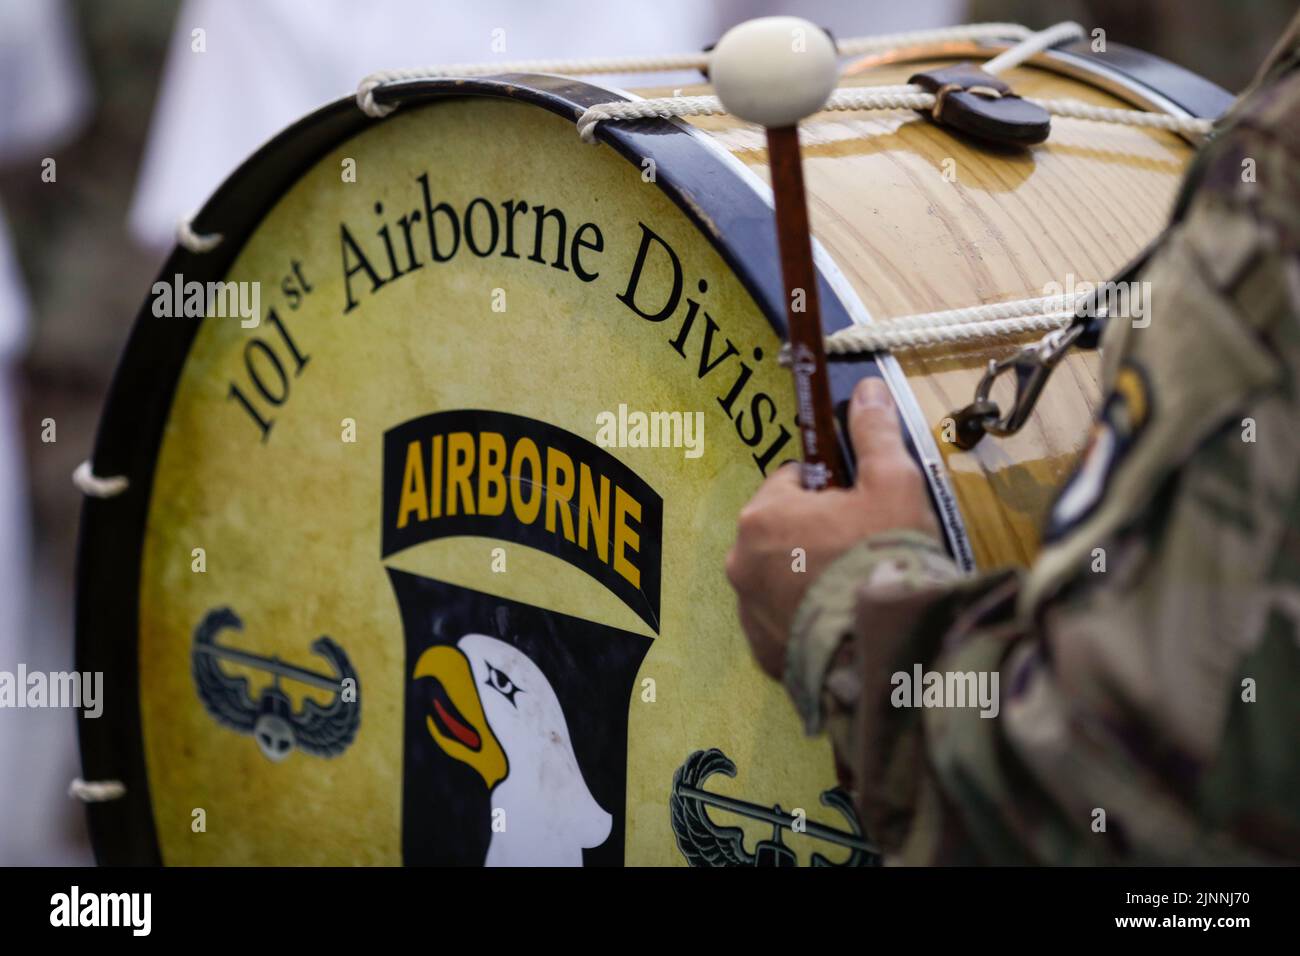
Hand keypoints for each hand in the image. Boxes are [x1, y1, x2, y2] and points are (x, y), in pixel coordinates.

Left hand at [725, 377, 939, 678]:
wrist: (888, 647)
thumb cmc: (884, 557)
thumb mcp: (892, 483)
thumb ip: (873, 435)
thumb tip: (867, 392)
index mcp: (763, 514)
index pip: (790, 483)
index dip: (828, 491)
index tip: (858, 505)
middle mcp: (742, 563)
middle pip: (780, 533)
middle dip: (814, 536)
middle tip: (862, 550)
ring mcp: (750, 612)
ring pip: (779, 580)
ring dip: (807, 580)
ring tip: (855, 590)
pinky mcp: (766, 654)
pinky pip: (784, 626)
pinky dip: (807, 622)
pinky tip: (843, 624)